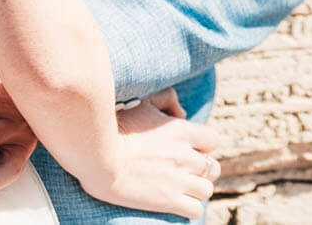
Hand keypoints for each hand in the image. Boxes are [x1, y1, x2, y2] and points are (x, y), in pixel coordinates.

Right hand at [87, 96, 219, 219]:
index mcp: (182, 131)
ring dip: (196, 191)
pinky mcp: (168, 200)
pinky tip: (177, 204)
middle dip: (202, 171)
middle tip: (185, 173)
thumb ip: (168, 100)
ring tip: (181, 190)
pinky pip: (195, 210)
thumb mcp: (144, 102)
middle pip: (213, 168)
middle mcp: (185, 155)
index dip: (203, 147)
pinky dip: (189, 209)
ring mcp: (178, 179)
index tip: (189, 151)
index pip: (213, 141)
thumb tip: (182, 113)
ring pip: (207, 190)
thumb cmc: (116, 127)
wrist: (98, 156)